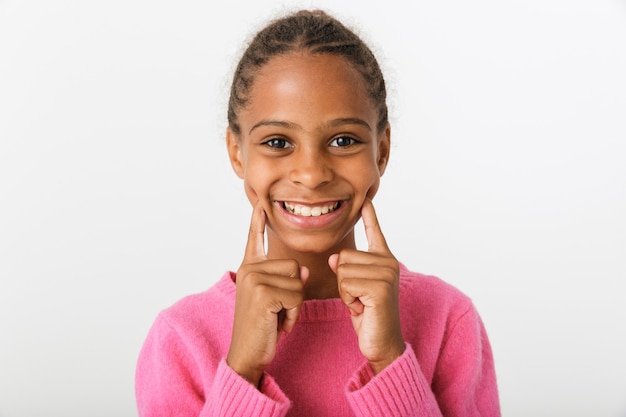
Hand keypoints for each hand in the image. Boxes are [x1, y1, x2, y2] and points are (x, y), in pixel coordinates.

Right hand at [226, 201, 308, 386]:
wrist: (247, 353)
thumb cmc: (262, 326)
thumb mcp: (275, 299)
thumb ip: (286, 279)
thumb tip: (305, 269)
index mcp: (250, 268)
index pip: (255, 238)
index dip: (258, 221)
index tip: (261, 203)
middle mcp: (249, 269)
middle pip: (295, 265)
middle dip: (294, 292)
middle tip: (276, 311)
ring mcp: (254, 279)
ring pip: (298, 280)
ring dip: (295, 304)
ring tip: (276, 317)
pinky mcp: (263, 292)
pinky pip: (297, 295)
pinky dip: (294, 313)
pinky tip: (278, 324)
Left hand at [329, 198, 404, 373]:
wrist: (381, 342)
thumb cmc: (368, 315)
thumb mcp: (353, 288)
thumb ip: (347, 269)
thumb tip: (335, 258)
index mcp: (384, 260)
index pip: (374, 232)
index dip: (369, 216)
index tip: (366, 200)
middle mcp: (388, 262)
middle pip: (344, 256)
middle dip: (344, 281)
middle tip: (360, 298)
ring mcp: (387, 273)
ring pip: (343, 270)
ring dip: (345, 292)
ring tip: (362, 303)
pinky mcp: (380, 286)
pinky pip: (346, 283)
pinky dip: (348, 299)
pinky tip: (362, 308)